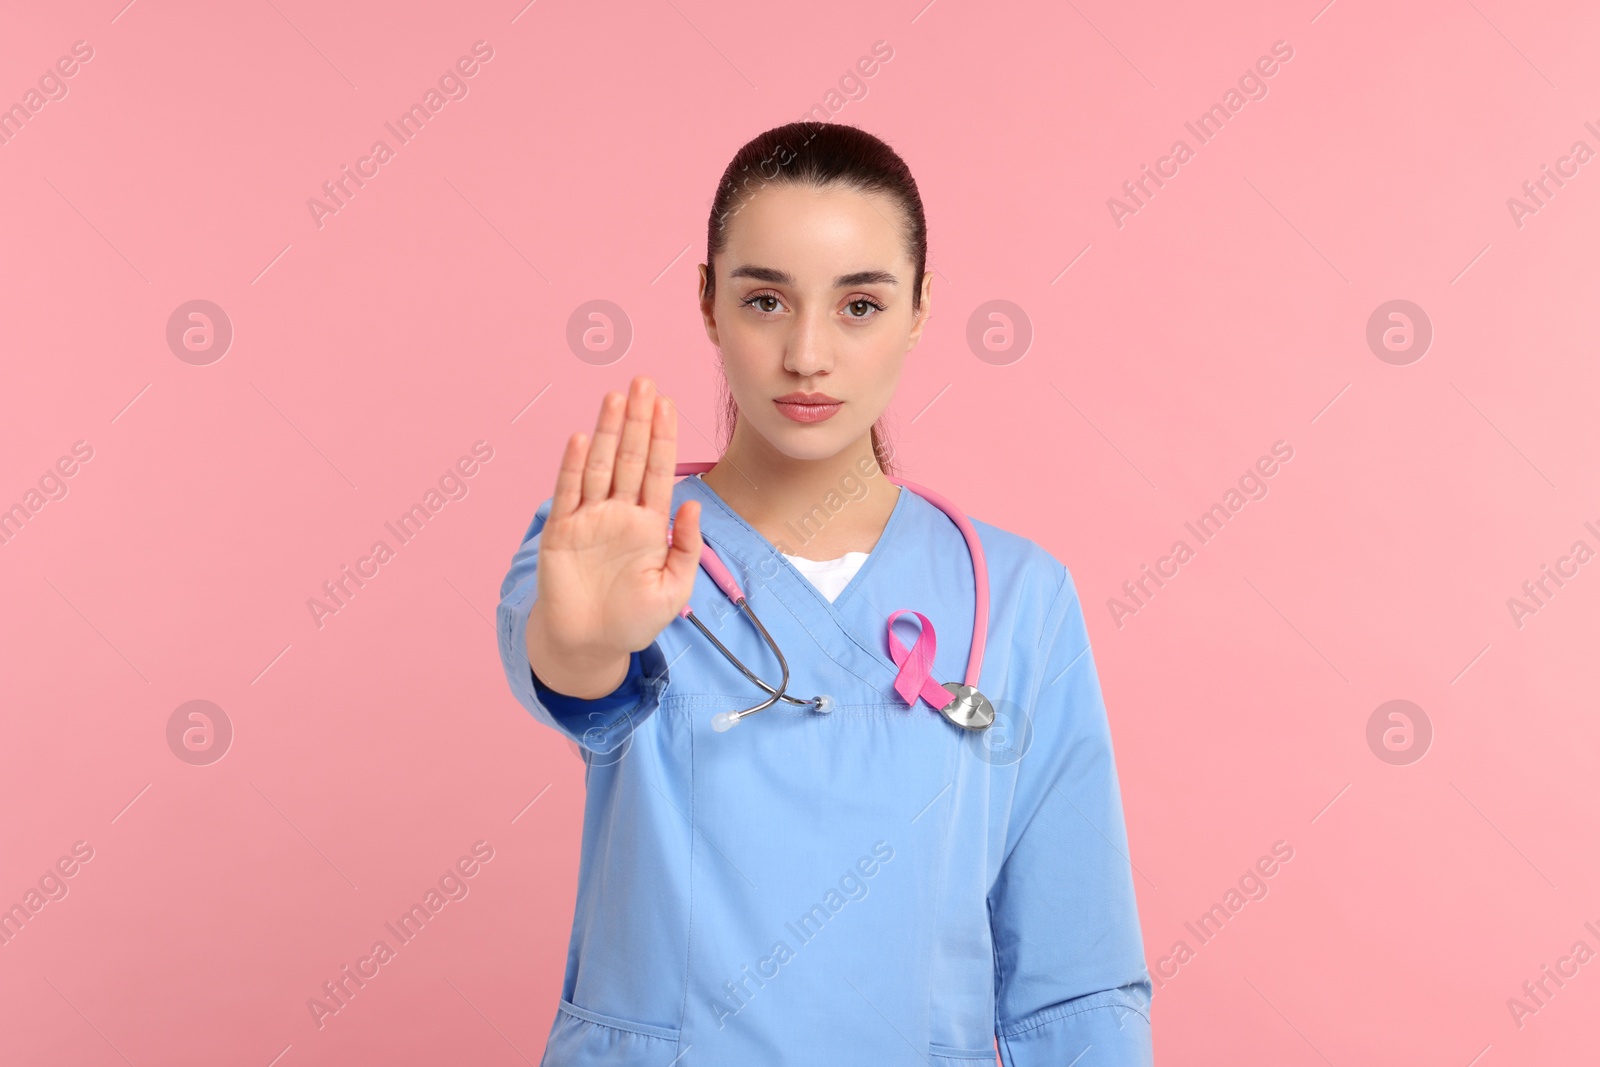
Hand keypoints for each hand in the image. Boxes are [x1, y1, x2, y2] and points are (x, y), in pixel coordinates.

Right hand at [526, 376, 702, 697]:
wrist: (590, 645)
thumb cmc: (634, 619)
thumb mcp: (675, 589)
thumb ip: (685, 548)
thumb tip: (692, 506)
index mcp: (650, 524)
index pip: (660, 471)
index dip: (664, 436)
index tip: (668, 403)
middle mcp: (620, 513)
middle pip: (631, 458)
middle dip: (638, 420)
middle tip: (644, 381)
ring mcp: (590, 519)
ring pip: (601, 466)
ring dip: (608, 432)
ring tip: (616, 396)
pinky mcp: (562, 532)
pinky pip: (568, 493)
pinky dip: (573, 466)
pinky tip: (582, 439)